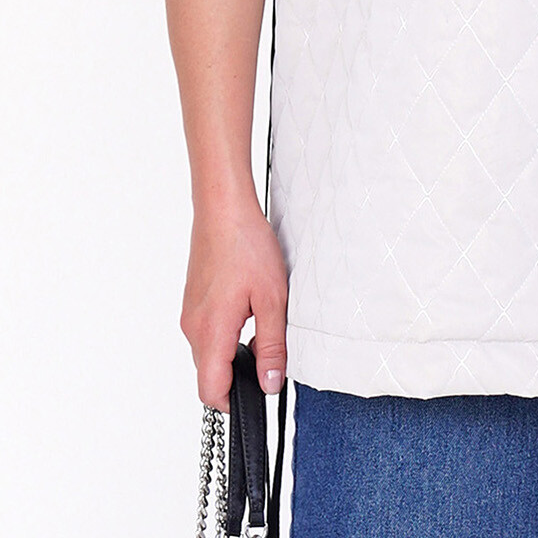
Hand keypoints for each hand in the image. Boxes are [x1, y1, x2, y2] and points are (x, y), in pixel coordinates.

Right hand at [180, 194, 288, 410]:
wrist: (223, 208)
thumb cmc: (247, 246)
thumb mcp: (273, 299)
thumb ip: (272, 346)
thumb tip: (270, 384)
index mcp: (211, 333)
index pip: (211, 392)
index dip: (233, 403)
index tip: (257, 395)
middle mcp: (193, 328)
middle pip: (209, 374)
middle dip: (237, 376)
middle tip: (268, 357)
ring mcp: (190, 314)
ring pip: (208, 352)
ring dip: (232, 352)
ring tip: (260, 325)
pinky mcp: (192, 301)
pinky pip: (205, 332)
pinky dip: (224, 334)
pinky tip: (246, 309)